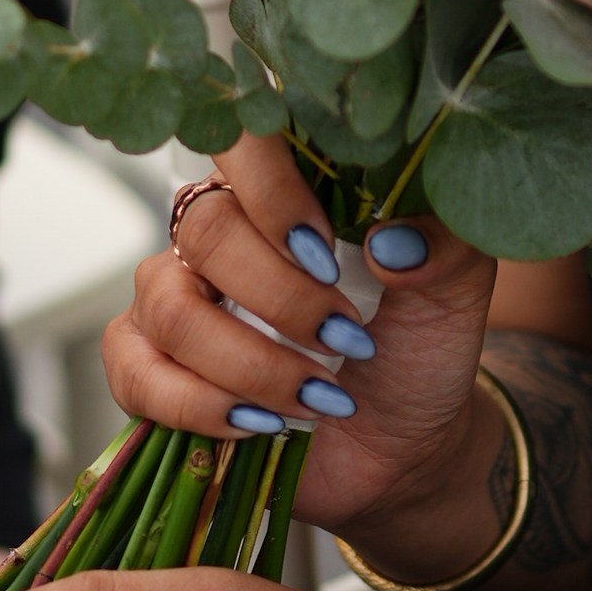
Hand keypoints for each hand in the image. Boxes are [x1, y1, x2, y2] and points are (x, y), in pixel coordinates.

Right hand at [108, 135, 496, 542]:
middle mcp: (218, 232)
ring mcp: (173, 298)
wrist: (400, 447)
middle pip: (206, 230)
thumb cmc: (418, 351)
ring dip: (252, 363)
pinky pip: (136, 374)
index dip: (273, 192)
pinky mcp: (147, 368)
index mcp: (287, 191)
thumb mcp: (455, 294)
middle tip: (344, 337)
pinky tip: (263, 422)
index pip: (242, 142)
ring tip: (318, 394)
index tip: (327, 255)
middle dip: (281, 298)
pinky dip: (202, 406)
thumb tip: (393, 240)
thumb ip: (446, 249)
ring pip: (171, 308)